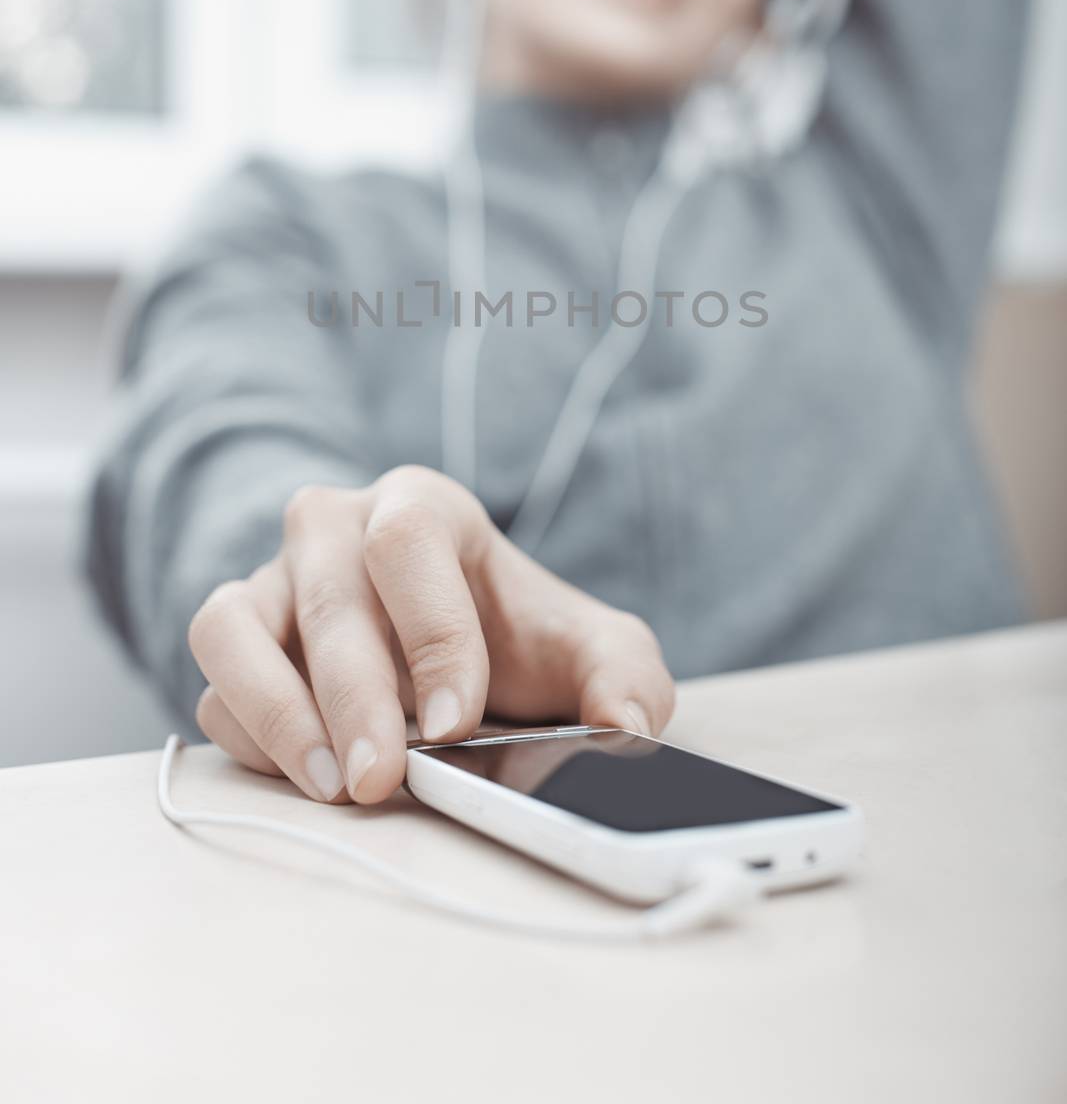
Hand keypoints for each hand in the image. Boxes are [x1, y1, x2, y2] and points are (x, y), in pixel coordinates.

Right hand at [188, 465, 675, 804]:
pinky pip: (214, 686)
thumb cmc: (519, 642)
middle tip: (382, 780)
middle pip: (326, 591)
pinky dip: (248, 737)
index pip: (407, 540)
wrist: (460, 658)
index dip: (429, 629)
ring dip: (275, 710)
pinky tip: (306, 780)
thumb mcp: (595, 651)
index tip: (456, 723)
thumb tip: (626, 730)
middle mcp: (333, 527)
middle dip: (354, 693)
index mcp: (420, 506)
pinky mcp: (235, 645)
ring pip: (233, 626)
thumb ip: (627, 677)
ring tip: (332, 787)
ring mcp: (273, 583)